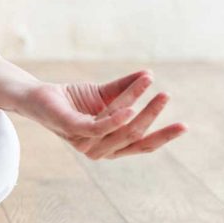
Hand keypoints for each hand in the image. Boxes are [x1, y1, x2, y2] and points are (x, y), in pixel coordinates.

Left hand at [14, 69, 187, 158]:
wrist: (38, 95)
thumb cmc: (72, 99)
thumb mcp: (105, 94)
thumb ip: (126, 88)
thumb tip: (150, 73)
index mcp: (110, 145)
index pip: (142, 145)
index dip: (163, 136)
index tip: (185, 125)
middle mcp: (99, 149)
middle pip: (134, 136)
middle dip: (152, 115)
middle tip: (166, 94)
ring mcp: (83, 142)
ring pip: (119, 127)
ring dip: (136, 104)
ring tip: (150, 85)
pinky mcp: (70, 130)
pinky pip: (97, 127)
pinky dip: (116, 119)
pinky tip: (130, 108)